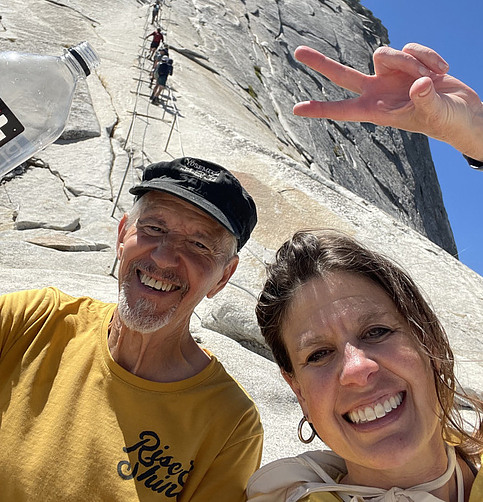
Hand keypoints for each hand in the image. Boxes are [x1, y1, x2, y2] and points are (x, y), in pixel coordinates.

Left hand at [293, 43, 482, 160]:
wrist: (463, 112)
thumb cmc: (446, 121)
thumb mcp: (436, 114)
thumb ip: (425, 100)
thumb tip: (418, 84)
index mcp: (376, 111)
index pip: (342, 110)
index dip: (320, 109)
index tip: (296, 109)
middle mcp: (378, 91)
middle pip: (342, 75)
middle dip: (321, 63)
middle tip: (297, 52)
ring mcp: (391, 75)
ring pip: (385, 53)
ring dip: (411, 62)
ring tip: (432, 79)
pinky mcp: (407, 62)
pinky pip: (410, 47)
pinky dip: (427, 56)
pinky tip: (441, 70)